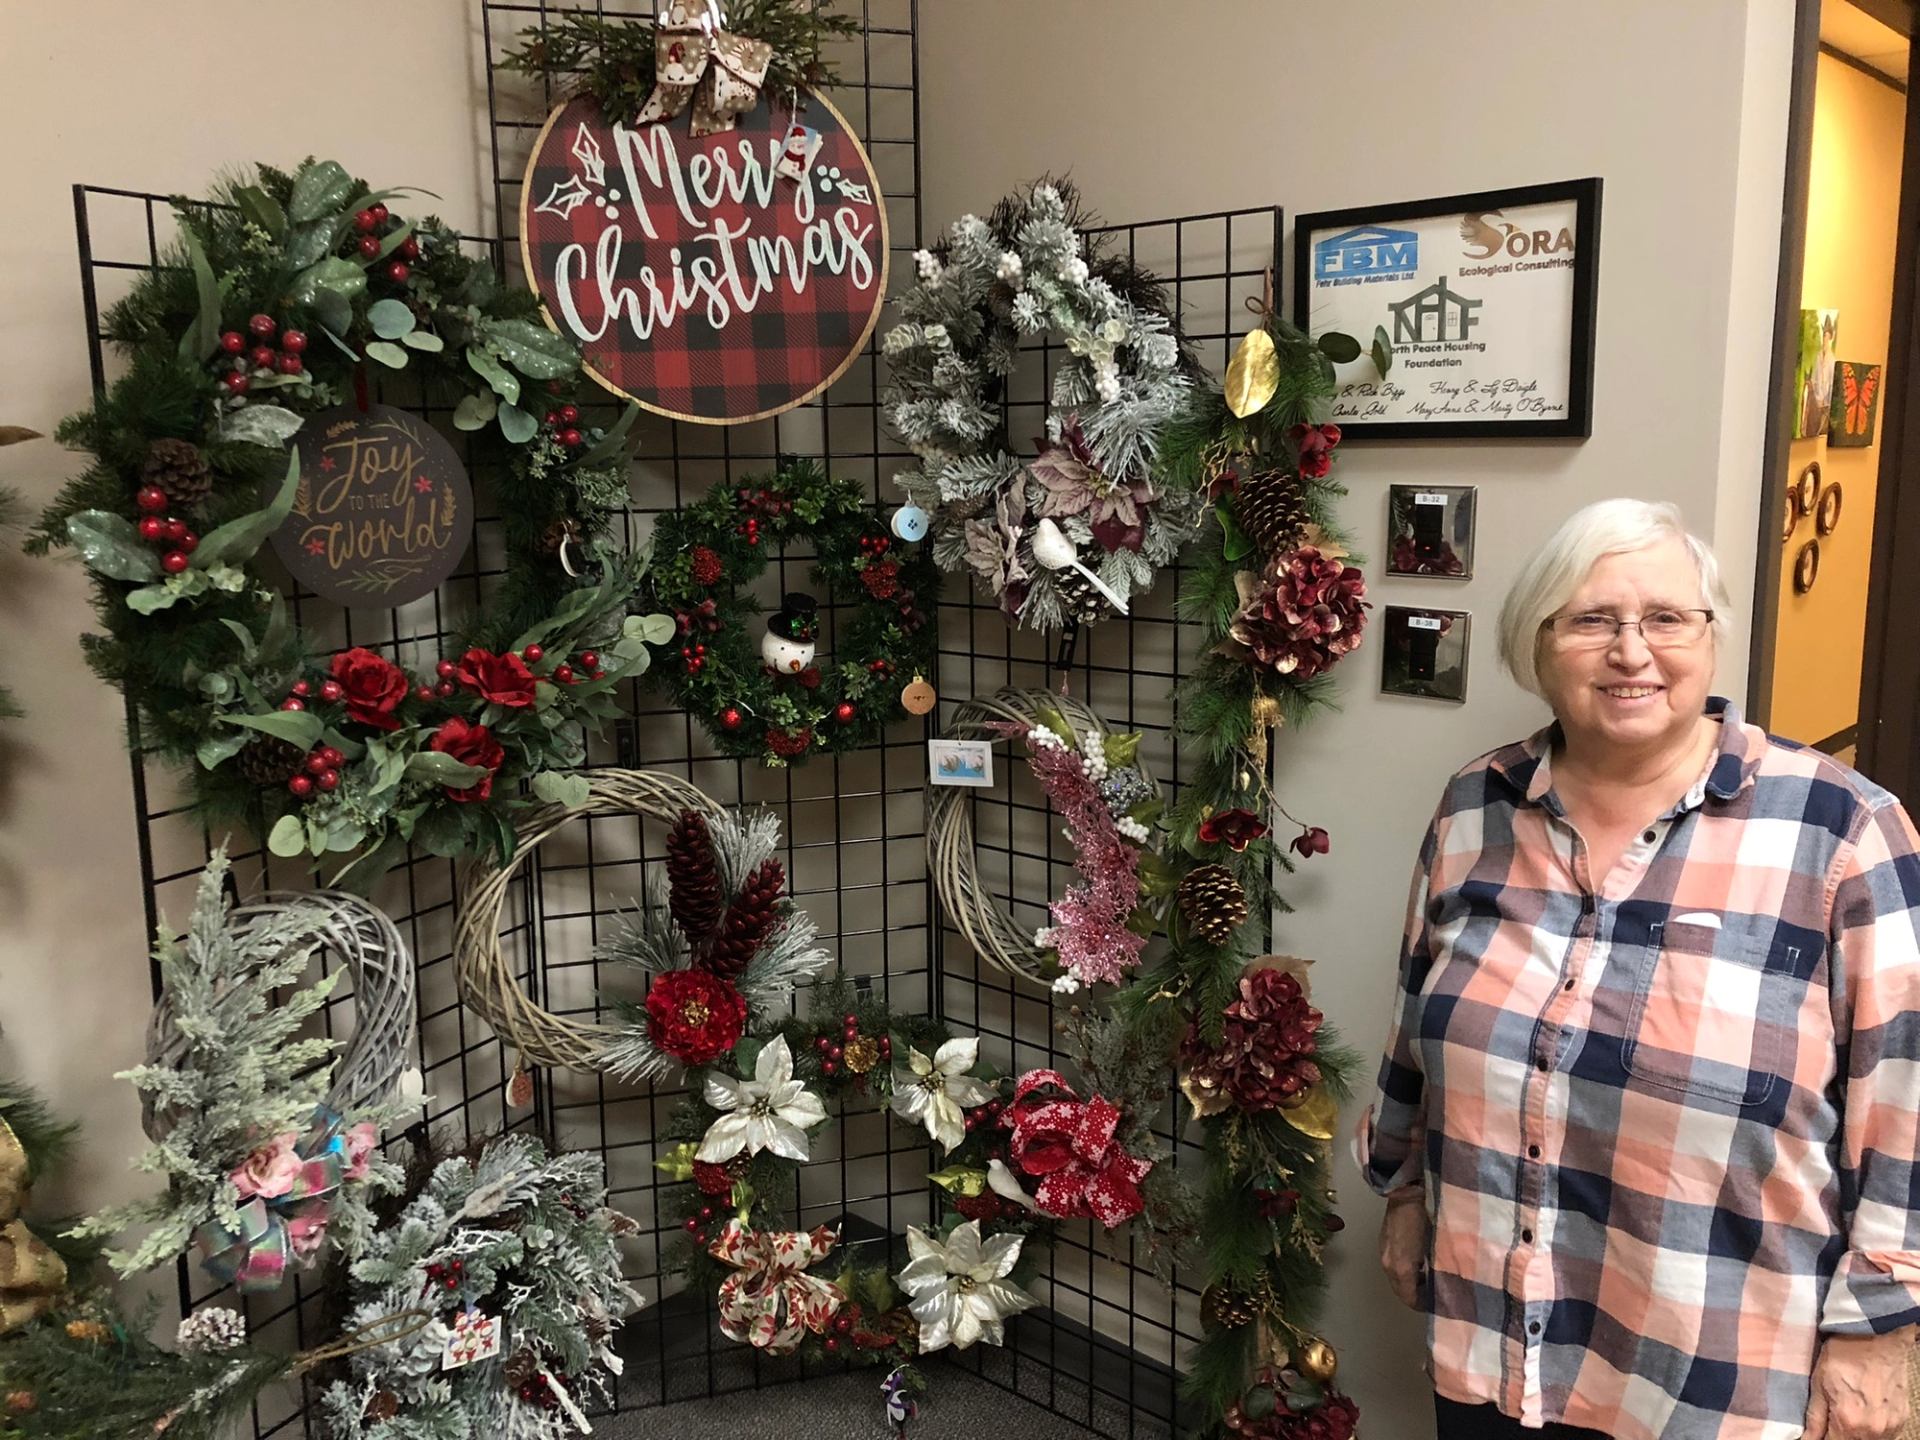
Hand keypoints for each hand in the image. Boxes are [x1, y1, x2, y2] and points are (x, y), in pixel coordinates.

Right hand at [1377, 1189, 1428, 1309]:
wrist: (1407, 1190)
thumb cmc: (1427, 1217)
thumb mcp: (1438, 1246)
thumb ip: (1440, 1269)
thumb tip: (1446, 1283)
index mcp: (1402, 1268)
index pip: (1410, 1299)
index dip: (1424, 1305)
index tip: (1439, 1305)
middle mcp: (1389, 1264)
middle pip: (1401, 1291)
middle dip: (1417, 1296)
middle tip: (1435, 1294)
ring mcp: (1383, 1253)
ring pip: (1396, 1279)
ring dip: (1411, 1283)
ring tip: (1429, 1279)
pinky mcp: (1383, 1242)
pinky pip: (1393, 1266)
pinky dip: (1405, 1271)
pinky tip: (1419, 1263)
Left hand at [1804, 1331, 1912, 1438]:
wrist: (1876, 1335)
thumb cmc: (1843, 1355)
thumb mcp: (1818, 1383)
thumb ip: (1814, 1418)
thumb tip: (1807, 1439)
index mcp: (1850, 1422)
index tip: (1815, 1434)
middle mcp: (1874, 1430)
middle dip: (1837, 1436)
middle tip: (1829, 1422)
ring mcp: (1892, 1425)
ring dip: (1854, 1436)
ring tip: (1844, 1415)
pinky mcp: (1902, 1418)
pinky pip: (1885, 1435)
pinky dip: (1871, 1431)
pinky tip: (1860, 1415)